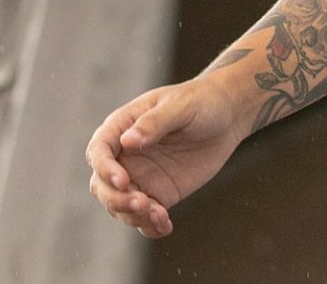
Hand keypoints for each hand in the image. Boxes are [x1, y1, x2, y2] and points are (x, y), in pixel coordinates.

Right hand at [85, 75, 243, 238]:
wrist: (227, 117)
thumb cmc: (201, 101)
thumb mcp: (181, 106)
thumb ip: (154, 122)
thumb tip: (127, 141)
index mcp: (122, 127)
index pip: (99, 151)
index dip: (105, 168)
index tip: (123, 180)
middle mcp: (125, 156)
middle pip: (102, 185)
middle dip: (116, 199)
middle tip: (142, 203)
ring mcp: (140, 177)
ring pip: (120, 206)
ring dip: (133, 215)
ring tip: (160, 215)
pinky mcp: (158, 194)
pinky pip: (145, 217)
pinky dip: (150, 226)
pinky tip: (165, 226)